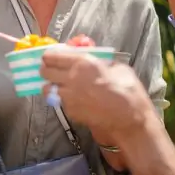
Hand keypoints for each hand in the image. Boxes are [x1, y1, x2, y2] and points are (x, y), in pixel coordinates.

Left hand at [39, 45, 154, 137]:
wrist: (129, 119)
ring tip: (61, 85)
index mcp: (83, 63)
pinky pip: (58, 101)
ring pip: (46, 88)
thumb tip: (91, 56)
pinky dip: (62, 99)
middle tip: (54, 70)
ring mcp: (68, 97)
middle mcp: (71, 78)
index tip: (51, 56)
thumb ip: (99, 59)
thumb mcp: (117, 66)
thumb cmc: (128, 90)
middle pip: (44, 71)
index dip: (49, 56)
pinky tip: (73, 98)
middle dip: (47, 69)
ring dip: (51, 85)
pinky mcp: (70, 111)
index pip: (52, 56)